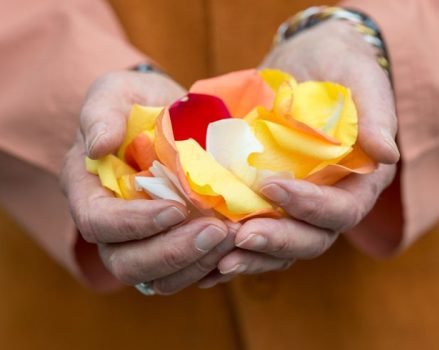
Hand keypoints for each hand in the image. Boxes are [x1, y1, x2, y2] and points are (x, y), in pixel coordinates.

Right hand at [62, 70, 234, 294]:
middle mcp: (111, 225)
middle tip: (216, 230)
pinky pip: (184, 273)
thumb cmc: (138, 102)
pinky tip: (234, 245)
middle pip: (126, 262)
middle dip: (172, 252)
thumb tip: (97, 147)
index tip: (175, 209)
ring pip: (158, 277)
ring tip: (232, 236)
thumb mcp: (116, 92)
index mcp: (88, 189)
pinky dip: (209, 265)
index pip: (98, 222)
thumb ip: (101, 113)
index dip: (133, 223)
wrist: (168, 115)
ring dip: (196, 263)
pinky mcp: (171, 245)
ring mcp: (142, 240)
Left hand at [199, 20, 398, 286]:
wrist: (309, 64)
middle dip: (278, 241)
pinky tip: (210, 250)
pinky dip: (237, 246)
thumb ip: (375, 116)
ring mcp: (297, 205)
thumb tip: (386, 154)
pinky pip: (258, 232)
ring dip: (253, 256)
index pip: (342, 210)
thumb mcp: (363, 82)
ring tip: (220, 258)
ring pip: (283, 245)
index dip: (311, 205)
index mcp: (358, 181)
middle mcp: (330, 201)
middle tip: (241, 237)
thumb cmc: (341, 70)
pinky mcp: (270, 200)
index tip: (271, 184)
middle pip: (312, 239)